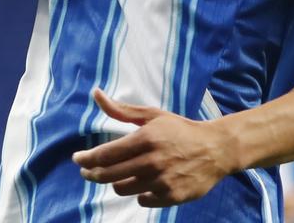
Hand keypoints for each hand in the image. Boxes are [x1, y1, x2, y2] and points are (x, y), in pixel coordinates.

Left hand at [73, 89, 236, 207]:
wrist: (216, 149)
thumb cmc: (180, 130)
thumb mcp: (153, 116)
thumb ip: (121, 109)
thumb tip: (96, 93)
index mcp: (146, 138)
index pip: (105, 154)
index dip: (87, 159)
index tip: (77, 160)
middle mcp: (153, 161)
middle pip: (109, 175)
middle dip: (93, 174)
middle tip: (87, 172)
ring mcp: (162, 181)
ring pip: (123, 189)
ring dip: (117, 183)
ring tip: (122, 175)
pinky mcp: (171, 197)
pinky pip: (142, 200)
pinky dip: (139, 193)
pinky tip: (144, 183)